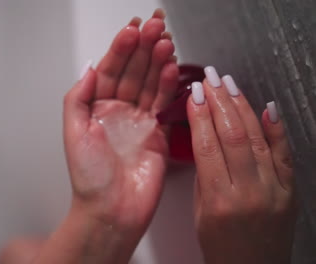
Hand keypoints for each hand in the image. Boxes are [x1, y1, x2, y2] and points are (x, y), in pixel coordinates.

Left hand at [32, 9, 178, 263]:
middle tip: (154, 26)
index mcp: (96, 108)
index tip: (131, 30)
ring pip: (150, 83)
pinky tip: (172, 69)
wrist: (112, 211)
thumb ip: (78, 98)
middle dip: (143, 48)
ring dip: (158, 62)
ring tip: (166, 42)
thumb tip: (90, 67)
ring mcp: (139, 120)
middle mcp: (118, 111)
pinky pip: (164, 103)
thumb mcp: (73, 133)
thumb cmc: (90, 178)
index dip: (121, 49)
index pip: (111, 70)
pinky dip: (169, 86)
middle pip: (133, 72)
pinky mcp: (158, 132)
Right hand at [187, 68, 295, 263]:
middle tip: (210, 79)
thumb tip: (207, 139)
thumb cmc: (222, 247)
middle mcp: (248, 192)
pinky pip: (284, 153)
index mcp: (218, 200)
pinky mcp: (290, 191)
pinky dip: (276, 128)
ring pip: (256, 138)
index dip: (199, 115)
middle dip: (219, 101)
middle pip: (231, 135)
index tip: (194, 95)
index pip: (206, 145)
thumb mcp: (199, 212)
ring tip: (230, 84)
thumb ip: (204, 174)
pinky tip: (267, 107)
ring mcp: (274, 190)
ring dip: (242, 106)